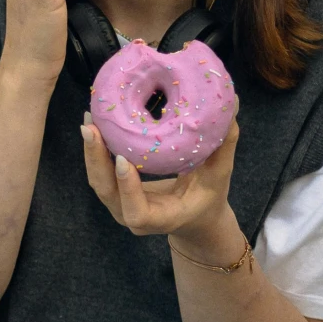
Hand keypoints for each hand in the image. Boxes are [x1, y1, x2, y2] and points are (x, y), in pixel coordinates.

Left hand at [81, 114, 242, 247]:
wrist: (195, 219)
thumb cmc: (208, 198)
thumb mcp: (220, 174)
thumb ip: (224, 143)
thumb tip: (232, 103)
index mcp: (162, 218)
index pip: (137, 212)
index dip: (128, 188)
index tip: (122, 160)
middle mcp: (135, 216)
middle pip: (107, 192)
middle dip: (96, 159)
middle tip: (92, 127)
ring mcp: (122, 206)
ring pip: (98, 182)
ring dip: (91, 151)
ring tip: (90, 119)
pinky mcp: (116, 194)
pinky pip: (100, 173)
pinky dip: (96, 150)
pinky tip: (95, 123)